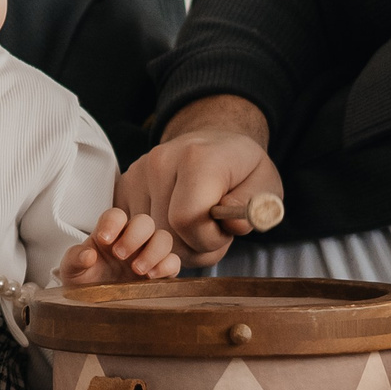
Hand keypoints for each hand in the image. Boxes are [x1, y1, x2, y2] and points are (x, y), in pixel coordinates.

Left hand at [57, 208, 180, 284]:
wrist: (93, 306)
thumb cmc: (82, 282)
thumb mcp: (70, 271)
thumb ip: (75, 259)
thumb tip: (88, 255)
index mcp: (109, 233)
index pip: (116, 215)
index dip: (113, 223)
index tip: (104, 239)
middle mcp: (131, 240)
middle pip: (144, 222)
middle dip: (135, 236)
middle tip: (120, 256)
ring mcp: (148, 255)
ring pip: (163, 238)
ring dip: (153, 251)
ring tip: (138, 270)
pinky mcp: (160, 273)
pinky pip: (174, 262)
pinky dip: (167, 266)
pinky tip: (152, 278)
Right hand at [115, 95, 284, 266]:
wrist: (212, 142)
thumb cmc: (240, 168)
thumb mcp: (266, 183)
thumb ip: (257, 207)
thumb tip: (232, 224)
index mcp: (197, 158)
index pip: (187, 219)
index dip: (208, 238)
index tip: (224, 230)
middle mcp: (160, 162)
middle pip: (166, 234)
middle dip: (194, 246)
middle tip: (213, 229)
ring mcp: (137, 173)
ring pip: (149, 239)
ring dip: (176, 245)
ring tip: (196, 225)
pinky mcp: (124, 186)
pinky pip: (135, 233)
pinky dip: (157, 238)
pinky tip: (176, 223)